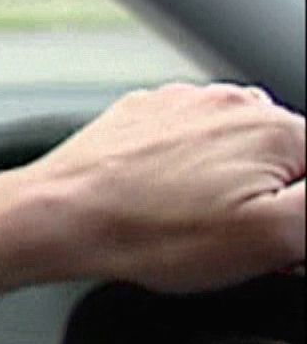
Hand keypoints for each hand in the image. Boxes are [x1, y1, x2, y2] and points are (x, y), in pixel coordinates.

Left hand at [13, 81, 304, 292]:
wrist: (61, 216)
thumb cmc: (155, 231)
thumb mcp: (276, 236)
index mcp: (276, 128)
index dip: (299, 216)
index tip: (278, 240)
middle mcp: (231, 103)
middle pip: (284, 159)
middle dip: (271, 198)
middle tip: (234, 234)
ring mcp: (181, 104)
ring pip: (235, 151)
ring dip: (230, 184)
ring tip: (194, 220)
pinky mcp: (143, 115)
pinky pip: (185, 144)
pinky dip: (185, 172)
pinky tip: (163, 201)